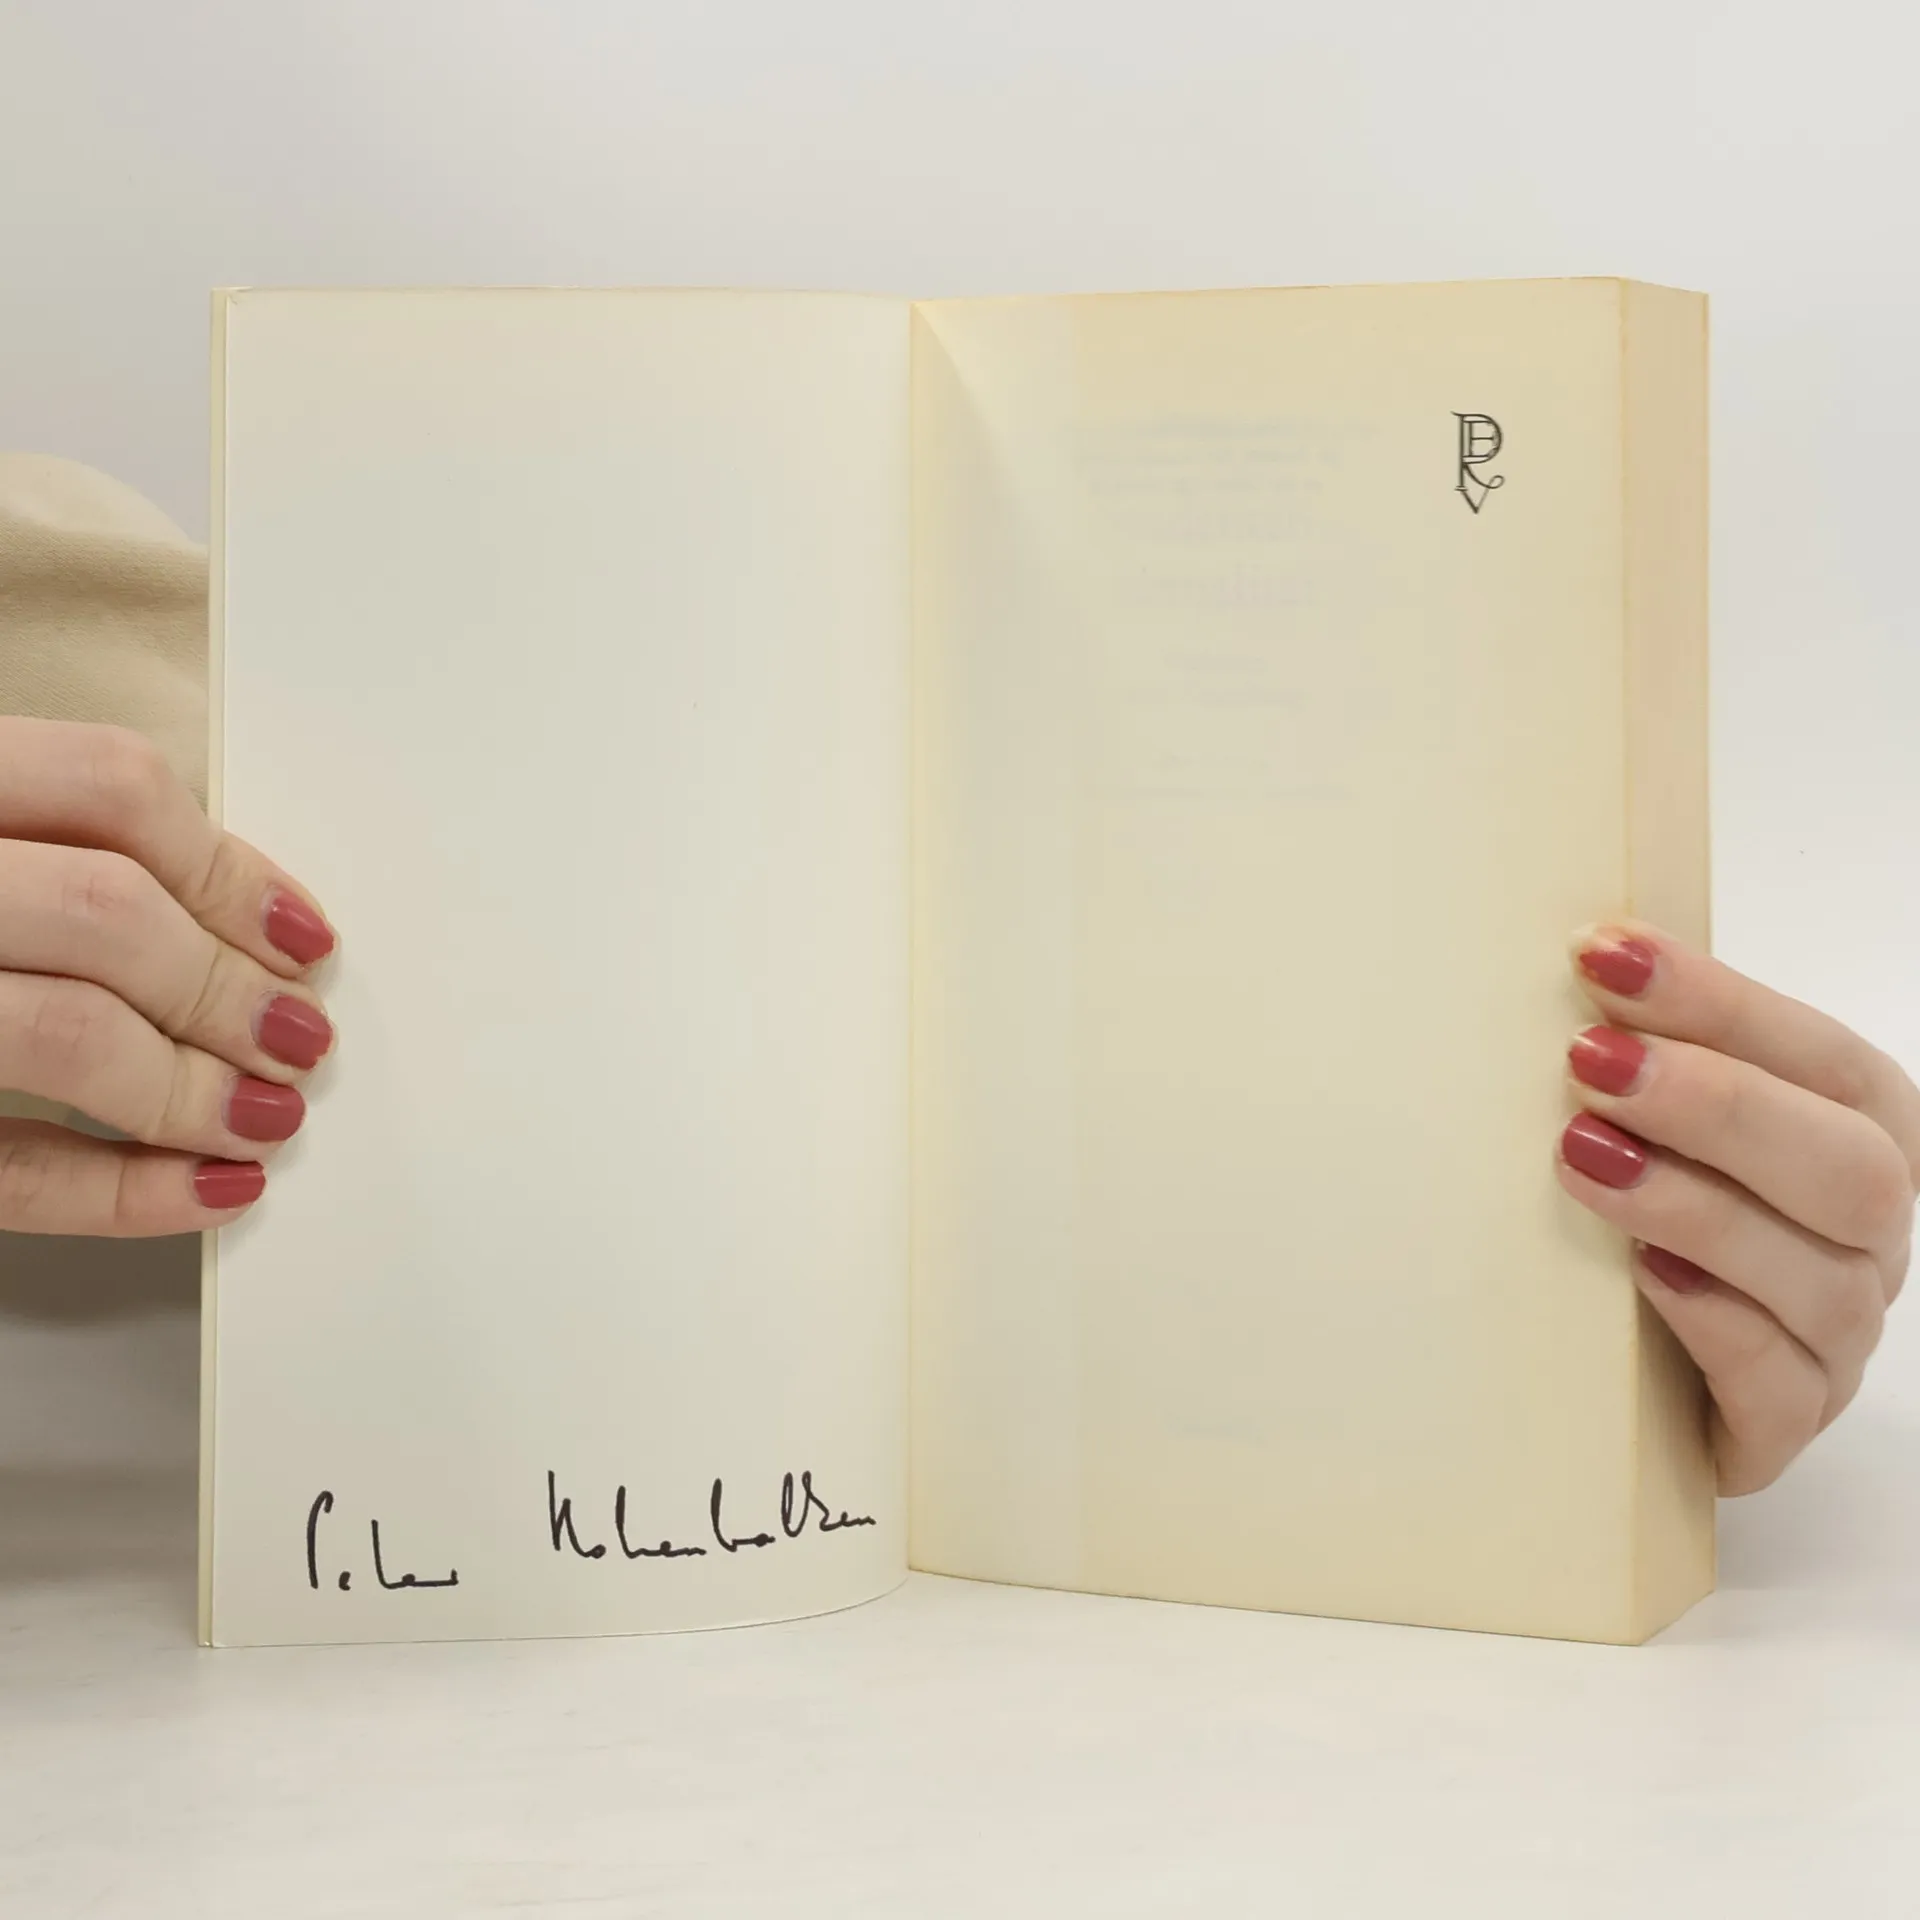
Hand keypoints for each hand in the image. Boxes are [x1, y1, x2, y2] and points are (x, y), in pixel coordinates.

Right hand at [0, 718, 335, 1235]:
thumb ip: (54, 851)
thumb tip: (252, 926)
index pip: (110, 786)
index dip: (230, 867)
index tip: (303, 936)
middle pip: (106, 911)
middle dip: (228, 988)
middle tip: (298, 1038)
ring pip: (64, 1033)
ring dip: (193, 1089)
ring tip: (267, 1116)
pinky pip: (5, 1172)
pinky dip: (125, 1193)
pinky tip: (207, 1193)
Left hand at [1558, 922, 1919, 1494]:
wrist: (1625, 1376)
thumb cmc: (1642, 1216)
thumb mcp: (1650, 1124)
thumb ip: (1643, 1054)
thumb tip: (1573, 962)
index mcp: (1857, 1140)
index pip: (1825, 1061)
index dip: (1720, 1003)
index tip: (1603, 954)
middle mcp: (1867, 1239)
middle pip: (1850, 1168)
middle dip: (1718, 1105)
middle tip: (1589, 1064)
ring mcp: (1835, 1340)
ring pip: (1818, 1281)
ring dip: (1694, 1207)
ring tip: (1581, 1159)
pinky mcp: (1780, 1426)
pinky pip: (1776, 1386)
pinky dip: (1712, 1322)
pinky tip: (1641, 1276)